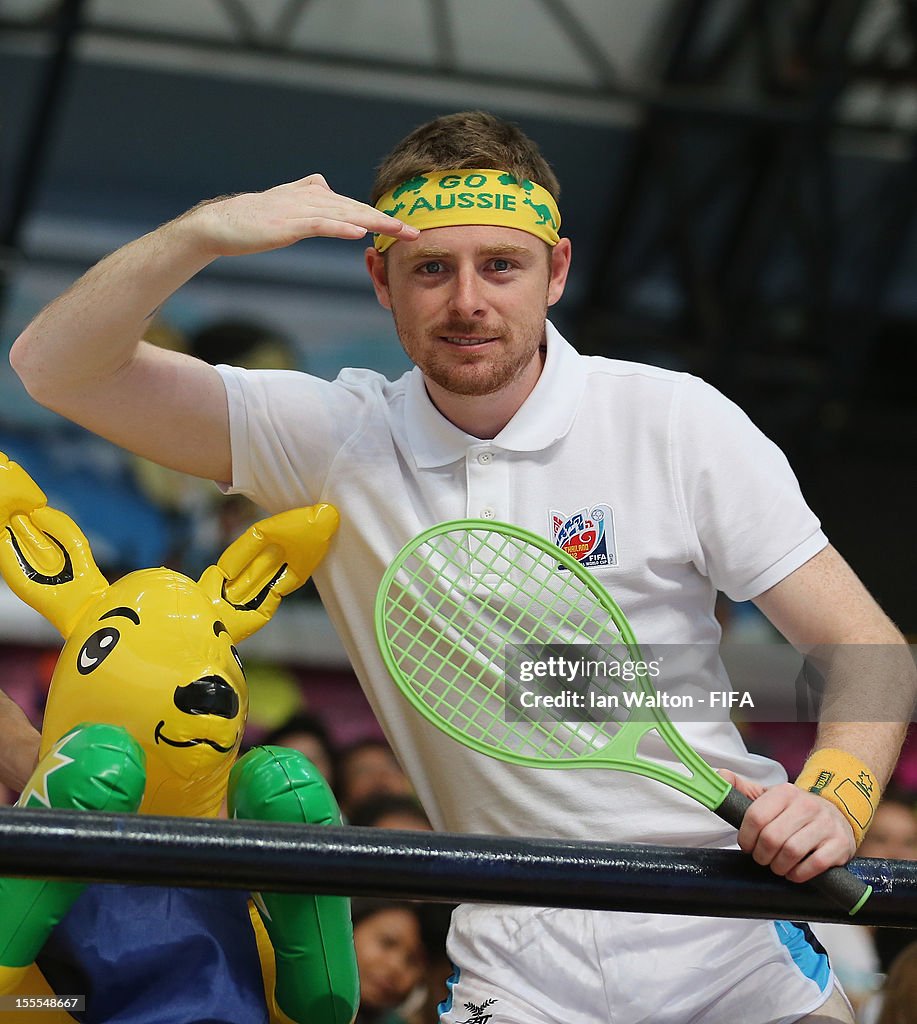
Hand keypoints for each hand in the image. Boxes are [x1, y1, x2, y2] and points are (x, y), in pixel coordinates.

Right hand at [180, 173, 418, 257]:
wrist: (222, 223)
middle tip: (415, 230)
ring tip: (397, 230)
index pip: (354, 206)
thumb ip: (306, 192)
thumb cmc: (254, 218)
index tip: (405, 226)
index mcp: (313, 195)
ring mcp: (300, 210)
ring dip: (373, 223)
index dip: (380, 215)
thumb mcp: (286, 203)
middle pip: (357, 210)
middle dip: (387, 220)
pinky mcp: (289, 224)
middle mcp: (311, 198)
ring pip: (345, 216)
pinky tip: (359, 232)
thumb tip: (323, 182)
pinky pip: (320, 225)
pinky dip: (340, 227)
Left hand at [719, 770, 855, 883]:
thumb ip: (741, 788)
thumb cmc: (795, 810)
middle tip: (762, 858)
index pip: (755, 817)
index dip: (746, 837)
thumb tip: (720, 775)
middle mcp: (806, 805)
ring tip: (777, 865)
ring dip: (779, 866)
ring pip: (791, 852)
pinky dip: (799, 874)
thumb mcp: (768, 796)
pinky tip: (794, 872)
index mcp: (784, 792)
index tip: (746, 845)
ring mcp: (825, 824)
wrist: (836, 813)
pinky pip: (815, 865)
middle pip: (772, 838)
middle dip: (761, 855)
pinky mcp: (839, 844)